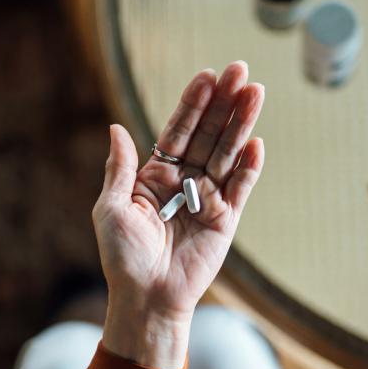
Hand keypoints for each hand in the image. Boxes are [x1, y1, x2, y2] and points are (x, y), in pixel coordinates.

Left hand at [92, 61, 264, 368]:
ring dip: (241, 124)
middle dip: (224, 103)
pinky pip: (240, 188)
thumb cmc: (123, 257)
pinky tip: (257, 143)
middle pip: (208, 134)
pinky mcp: (225, 219)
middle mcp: (184, 181)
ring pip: (227, 154)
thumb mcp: (110, 208)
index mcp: (155, 175)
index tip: (207, 75)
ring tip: (256, 93)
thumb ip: (121, 168)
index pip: (178, 130)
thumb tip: (117, 127)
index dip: (192, 104)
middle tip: (241, 71)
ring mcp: (207, 198)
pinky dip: (248, 167)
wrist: (147, 297)